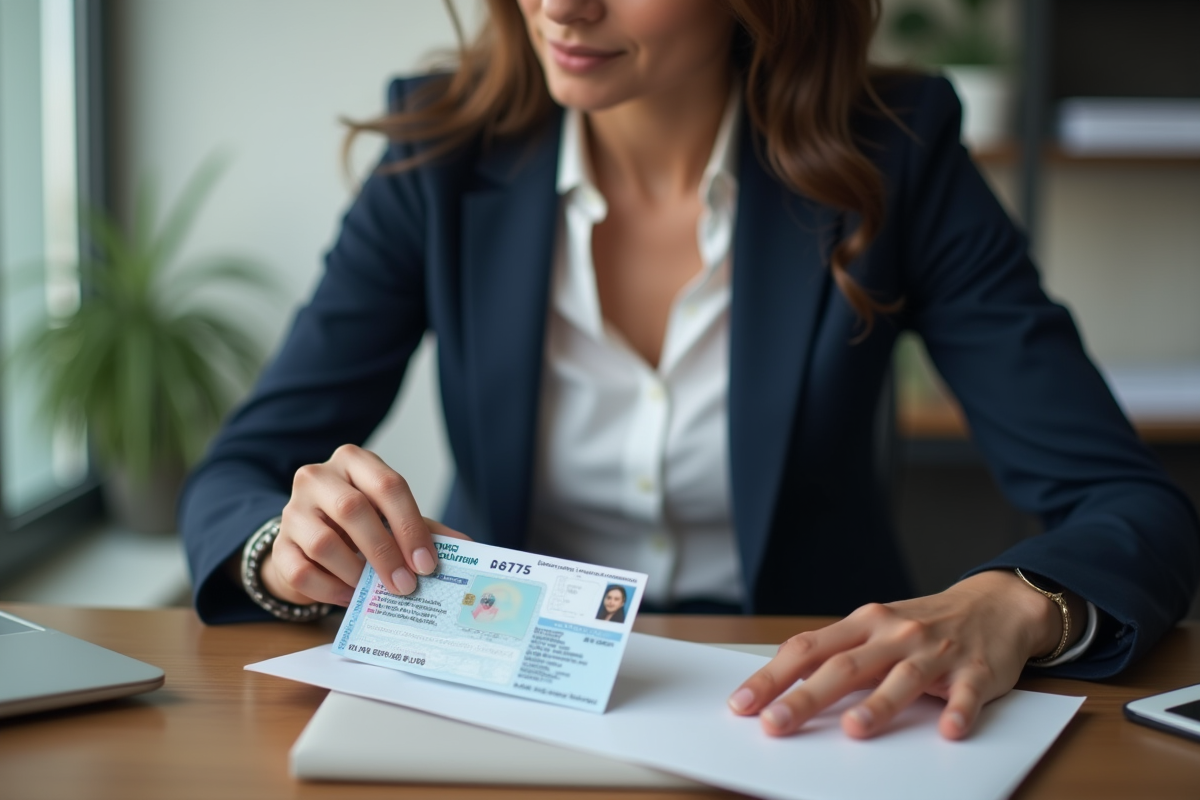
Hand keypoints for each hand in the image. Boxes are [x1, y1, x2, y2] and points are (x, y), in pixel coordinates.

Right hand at [261, 444, 469, 605]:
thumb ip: (427, 528)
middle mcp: (318, 477)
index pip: (388, 485)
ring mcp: (292, 510)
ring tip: (377, 592)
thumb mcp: (394, 517)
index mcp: (354, 461)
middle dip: (385, 553)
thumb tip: (467, 546)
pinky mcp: (278, 545)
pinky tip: (350, 597)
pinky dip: (329, 589)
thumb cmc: (360, 522)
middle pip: (352, 510)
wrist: (310, 535)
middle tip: (406, 586)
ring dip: (356, 573)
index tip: (427, 564)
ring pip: (323, 542)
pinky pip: (300, 571)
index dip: (410, 527)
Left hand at [727, 570, 1076, 739]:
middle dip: (805, 697)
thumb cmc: (924, 623)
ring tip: (853, 729)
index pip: (808, 648)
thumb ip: (838, 653)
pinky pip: (966, 693)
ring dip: (879, 705)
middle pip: (844, 666)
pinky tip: (950, 730)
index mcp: (863, 624)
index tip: (742, 703)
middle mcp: (894, 634)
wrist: (996, 604)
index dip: (772, 676)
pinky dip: (958, 711)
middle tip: (774, 724)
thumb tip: (785, 685)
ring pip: (902, 678)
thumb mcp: (876, 628)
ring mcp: (935, 651)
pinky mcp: (976, 670)